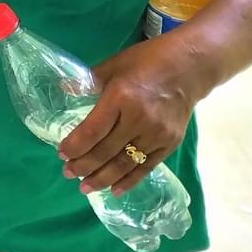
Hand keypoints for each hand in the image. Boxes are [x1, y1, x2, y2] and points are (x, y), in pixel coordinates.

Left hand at [57, 36, 204, 195]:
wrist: (189, 67)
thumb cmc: (146, 61)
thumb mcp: (113, 65)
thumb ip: (88, 81)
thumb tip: (64, 89)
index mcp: (120, 97)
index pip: (93, 130)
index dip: (76, 145)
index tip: (61, 153)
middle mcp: (138, 119)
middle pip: (106, 150)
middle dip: (83, 165)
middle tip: (67, 173)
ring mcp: (156, 134)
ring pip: (124, 164)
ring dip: (102, 178)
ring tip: (85, 187)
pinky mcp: (170, 144)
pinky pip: (146, 167)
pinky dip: (129, 181)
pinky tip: (114, 190)